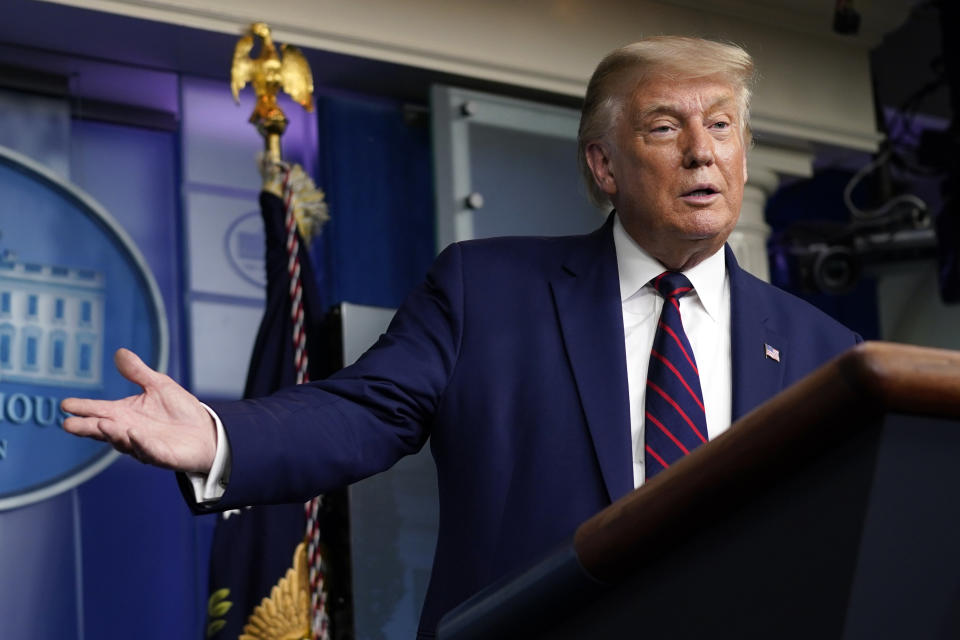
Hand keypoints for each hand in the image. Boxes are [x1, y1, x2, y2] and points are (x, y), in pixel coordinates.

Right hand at [62, 348, 216, 472]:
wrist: (205, 432)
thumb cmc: (179, 410)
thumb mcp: (158, 385)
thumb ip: (138, 372)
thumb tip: (120, 352)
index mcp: (125, 414)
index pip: (99, 410)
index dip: (83, 408)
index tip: (65, 404)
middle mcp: (129, 431)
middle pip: (103, 430)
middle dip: (87, 428)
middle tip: (69, 424)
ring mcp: (143, 445)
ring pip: (123, 442)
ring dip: (112, 434)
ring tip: (101, 424)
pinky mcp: (162, 455)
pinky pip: (149, 451)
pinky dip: (141, 444)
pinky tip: (133, 434)